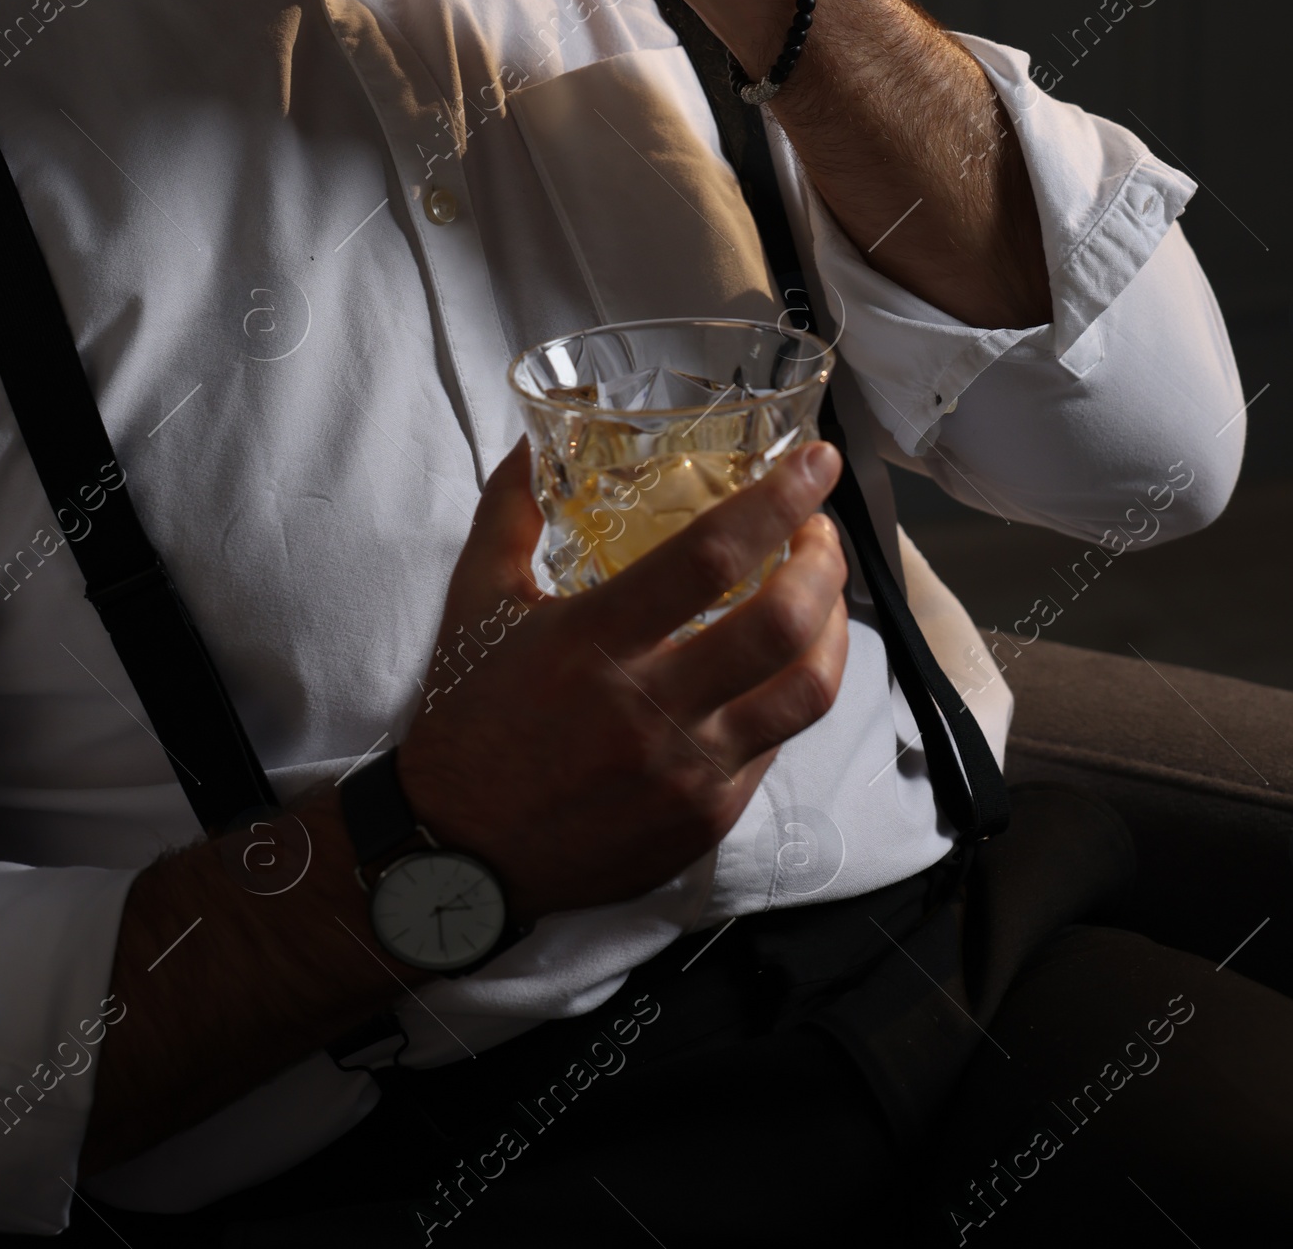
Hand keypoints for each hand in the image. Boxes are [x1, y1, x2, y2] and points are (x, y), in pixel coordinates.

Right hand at [397, 438, 847, 919]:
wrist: (458, 851)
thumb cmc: (467, 717)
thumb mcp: (475, 601)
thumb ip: (510, 512)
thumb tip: (534, 442)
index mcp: (596, 640)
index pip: (712, 556)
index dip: (779, 501)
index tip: (817, 461)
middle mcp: (652, 707)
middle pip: (783, 623)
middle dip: (824, 562)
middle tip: (820, 531)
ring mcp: (689, 770)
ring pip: (807, 692)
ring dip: (834, 630)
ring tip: (823, 596)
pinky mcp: (707, 819)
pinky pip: (777, 746)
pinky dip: (790, 693)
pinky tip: (776, 668)